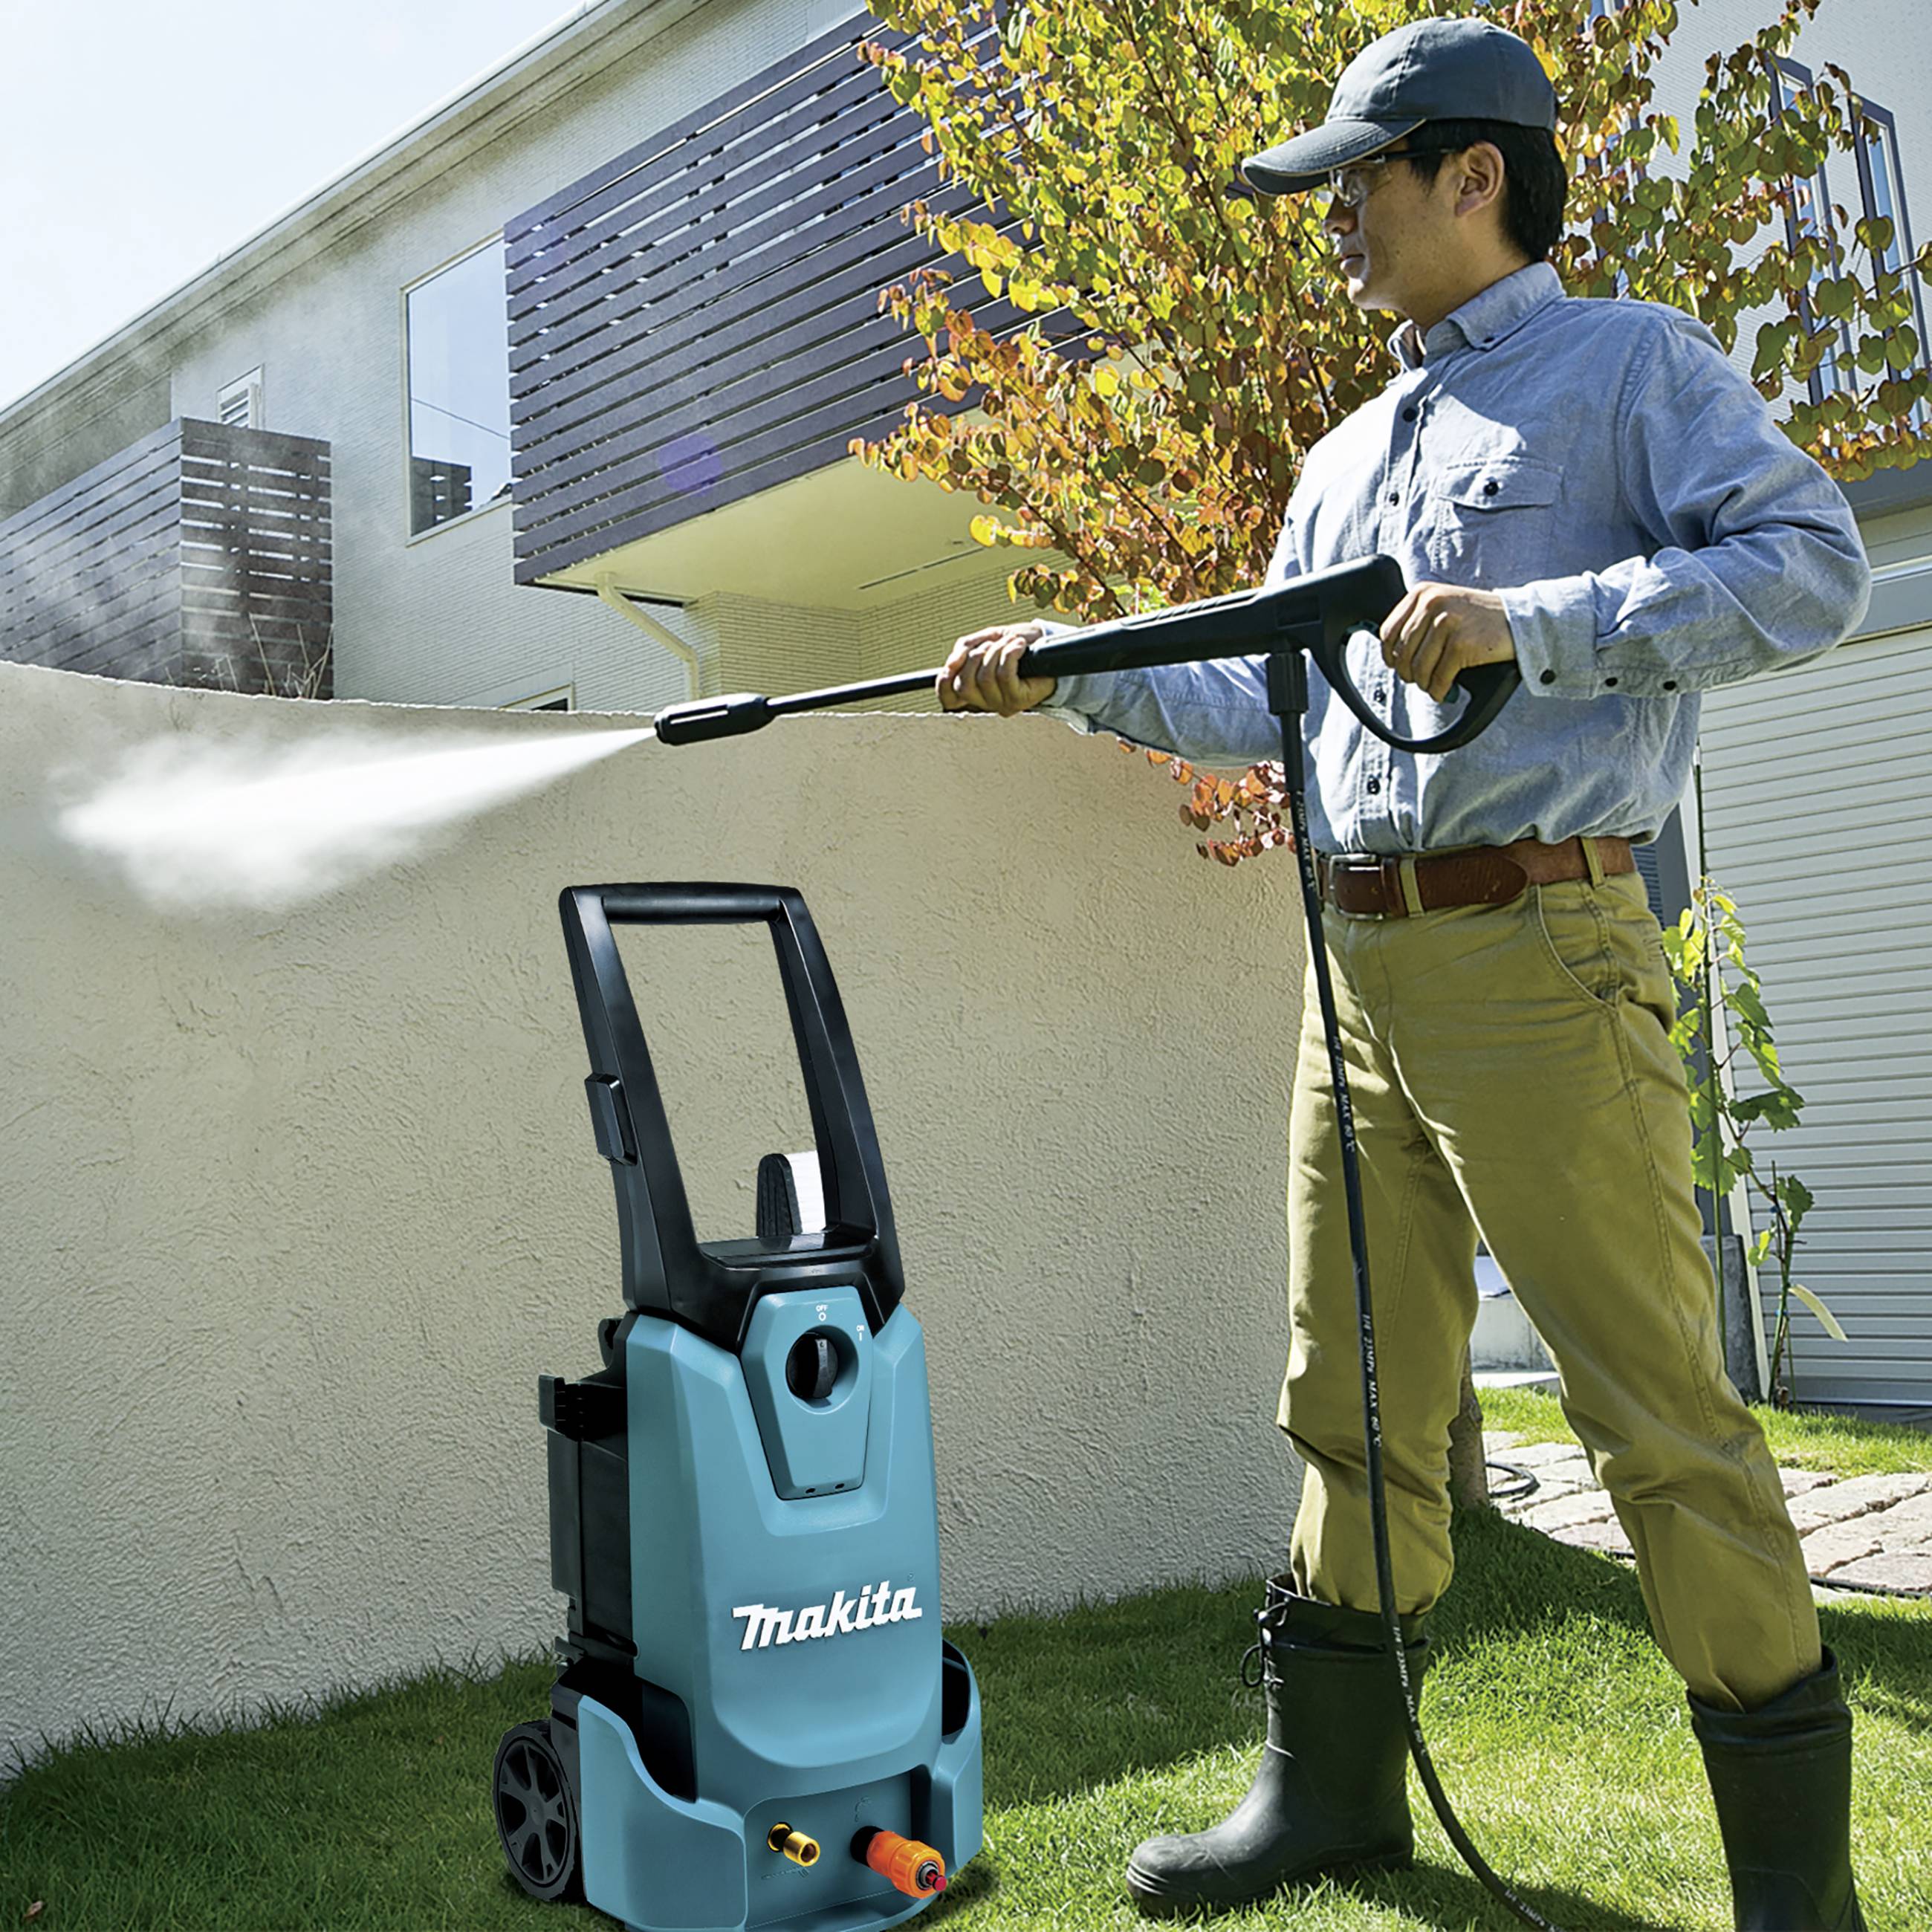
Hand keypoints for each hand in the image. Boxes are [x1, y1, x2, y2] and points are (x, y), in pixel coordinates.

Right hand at [938, 623, 1058, 714]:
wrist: (1047, 644)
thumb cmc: (1017, 644)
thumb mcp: (985, 640)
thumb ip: (963, 650)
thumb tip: (949, 664)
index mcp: (975, 690)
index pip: (948, 698)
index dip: (943, 683)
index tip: (949, 666)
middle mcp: (986, 702)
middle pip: (964, 685)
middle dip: (976, 657)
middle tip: (991, 645)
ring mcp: (1002, 703)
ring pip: (985, 677)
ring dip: (997, 652)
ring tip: (1010, 643)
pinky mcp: (1019, 699)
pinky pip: (1004, 675)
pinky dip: (1010, 653)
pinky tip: (1019, 646)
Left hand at [1377, 584, 1516, 703]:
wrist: (1519, 619)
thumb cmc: (1480, 618)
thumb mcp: (1445, 605)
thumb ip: (1419, 619)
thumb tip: (1392, 651)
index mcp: (1423, 593)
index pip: (1389, 630)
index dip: (1389, 654)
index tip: (1396, 665)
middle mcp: (1432, 604)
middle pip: (1402, 653)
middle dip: (1408, 673)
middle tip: (1418, 680)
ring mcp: (1447, 622)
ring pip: (1419, 668)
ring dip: (1424, 684)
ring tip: (1433, 685)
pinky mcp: (1460, 644)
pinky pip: (1439, 678)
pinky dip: (1439, 690)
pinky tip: (1444, 691)